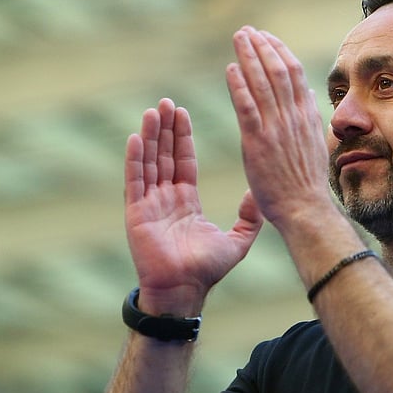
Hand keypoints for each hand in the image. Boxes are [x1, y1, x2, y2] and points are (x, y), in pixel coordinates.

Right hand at [125, 98, 263, 314]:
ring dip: (150, 137)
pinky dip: (135, 159)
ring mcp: (149, 205)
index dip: (182, 137)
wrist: (184, 290)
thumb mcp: (237, 240)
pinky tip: (136, 137)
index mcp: (186, 202)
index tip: (182, 113)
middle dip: (165, 129)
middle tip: (166, 102)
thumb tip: (258, 195)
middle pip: (164, 156)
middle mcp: (165, 199)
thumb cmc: (207, 270)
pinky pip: (135, 181)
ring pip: (149, 162)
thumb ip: (249, 218)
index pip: (183, 161)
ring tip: (153, 111)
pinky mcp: (136, 213)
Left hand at [226, 27, 335, 228]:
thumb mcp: (315, 144)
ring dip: (249, 56)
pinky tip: (230, 69)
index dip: (279, 51)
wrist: (304, 209)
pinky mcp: (258, 142)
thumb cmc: (306, 183)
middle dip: (262, 46)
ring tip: (238, 38)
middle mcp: (293, 117)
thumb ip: (310, 117)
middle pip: (278, 70)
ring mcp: (276, 129)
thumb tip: (309, 95)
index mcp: (306, 116)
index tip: (266, 37)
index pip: (294, 73)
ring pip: (263, 82)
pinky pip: (247, 107)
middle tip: (247, 30)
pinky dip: (239, 85)